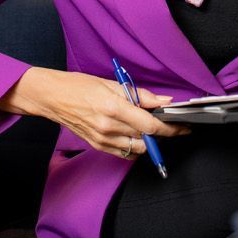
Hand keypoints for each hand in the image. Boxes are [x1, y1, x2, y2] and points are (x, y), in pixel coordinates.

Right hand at [0, 67, 189, 158]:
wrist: (52, 98)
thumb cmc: (80, 86)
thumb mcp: (112, 83)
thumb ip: (141, 95)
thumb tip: (164, 102)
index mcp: (114, 107)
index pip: (151, 125)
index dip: (171, 128)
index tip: (184, 127)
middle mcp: (108, 127)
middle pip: (147, 139)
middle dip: (163, 133)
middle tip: (171, 124)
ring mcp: (102, 140)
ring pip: (137, 149)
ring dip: (149, 140)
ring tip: (150, 127)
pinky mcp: (98, 146)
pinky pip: (124, 153)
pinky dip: (134, 146)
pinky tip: (134, 134)